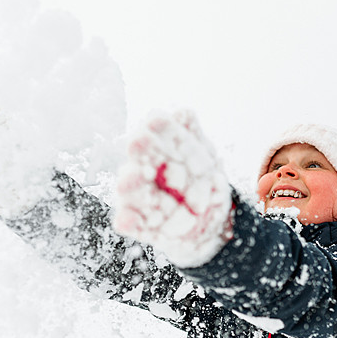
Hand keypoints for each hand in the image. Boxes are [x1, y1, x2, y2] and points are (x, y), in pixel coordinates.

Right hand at [113, 110, 232, 267]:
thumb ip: (193, 135)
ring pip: (128, 187)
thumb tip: (183, 113)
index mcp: (157, 149)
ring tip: (137, 176)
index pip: (152, 131)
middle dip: (139, 150)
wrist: (211, 220)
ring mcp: (139, 197)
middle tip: (139, 143)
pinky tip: (125, 220)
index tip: (158, 121)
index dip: (154, 126)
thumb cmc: (202, 181)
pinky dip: (126, 220)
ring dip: (131, 181)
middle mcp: (142, 169)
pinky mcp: (140, 224)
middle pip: (136, 157)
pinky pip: (127, 221)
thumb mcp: (205, 156)